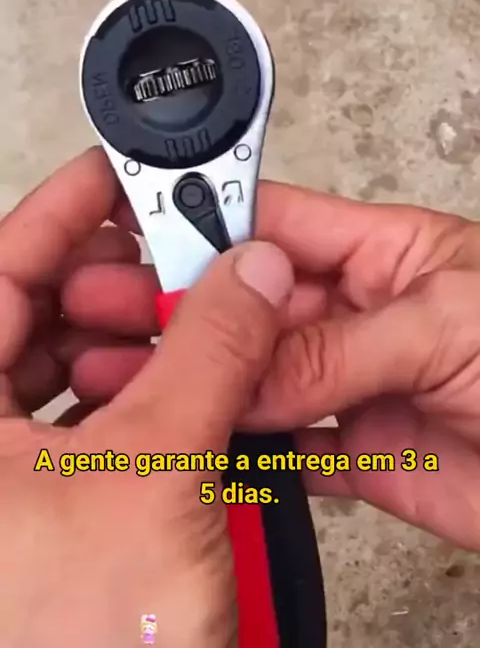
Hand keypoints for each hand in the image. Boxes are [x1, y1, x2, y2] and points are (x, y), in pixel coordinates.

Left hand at [0, 148, 297, 646]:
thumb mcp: (151, 475)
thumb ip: (208, 353)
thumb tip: (249, 274)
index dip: (59, 210)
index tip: (115, 174)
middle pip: (38, 316)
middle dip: (116, 277)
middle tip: (181, 251)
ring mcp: (6, 478)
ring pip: (70, 367)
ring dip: (138, 336)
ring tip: (195, 316)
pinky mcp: (48, 507)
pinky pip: (94, 418)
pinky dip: (145, 390)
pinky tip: (188, 383)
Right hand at [66, 176, 479, 549]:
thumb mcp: (446, 324)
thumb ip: (341, 347)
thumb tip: (253, 364)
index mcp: (386, 254)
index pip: (279, 226)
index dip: (209, 223)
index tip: (143, 226)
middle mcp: (362, 314)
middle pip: (254, 306)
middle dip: (184, 309)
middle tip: (113, 311)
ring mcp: (357, 381)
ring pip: (258, 376)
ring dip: (199, 379)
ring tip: (128, 379)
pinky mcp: (363, 449)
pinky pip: (285, 445)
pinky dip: (241, 445)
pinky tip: (196, 437)